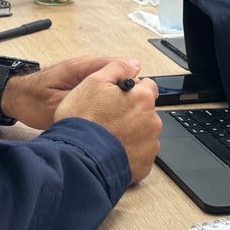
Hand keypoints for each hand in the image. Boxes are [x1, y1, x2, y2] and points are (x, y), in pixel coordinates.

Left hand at [3, 55, 134, 129]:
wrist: (16, 98)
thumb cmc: (32, 100)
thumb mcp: (58, 104)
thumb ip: (83, 98)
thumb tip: (107, 96)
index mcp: (82, 67)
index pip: (118, 65)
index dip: (131, 80)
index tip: (138, 97)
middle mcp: (86, 66)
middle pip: (119, 73)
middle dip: (127, 90)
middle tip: (130, 112)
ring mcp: (86, 73)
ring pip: (112, 81)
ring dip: (118, 96)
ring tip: (123, 114)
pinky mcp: (83, 81)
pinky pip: (103, 87)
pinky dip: (108, 98)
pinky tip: (110, 113)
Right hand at [50, 60, 161, 183]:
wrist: (77, 158)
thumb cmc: (83, 120)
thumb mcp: (93, 82)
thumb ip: (117, 68)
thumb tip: (134, 64)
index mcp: (142, 98)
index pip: (148, 87)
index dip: (132, 90)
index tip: (119, 97)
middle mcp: (152, 121)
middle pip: (145, 111)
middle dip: (131, 112)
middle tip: (108, 118)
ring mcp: (149, 145)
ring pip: (143, 133)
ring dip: (131, 133)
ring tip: (108, 136)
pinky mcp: (144, 165)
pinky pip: (139, 155)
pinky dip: (129, 153)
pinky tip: (112, 151)